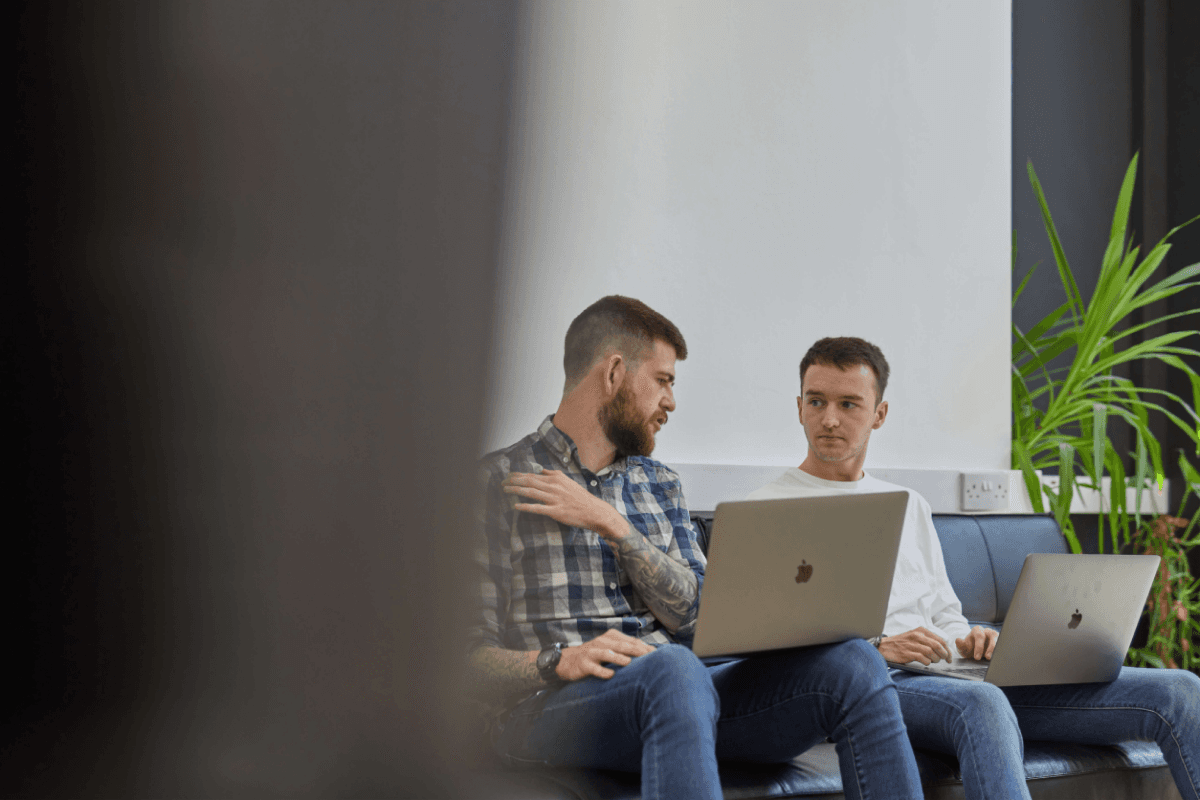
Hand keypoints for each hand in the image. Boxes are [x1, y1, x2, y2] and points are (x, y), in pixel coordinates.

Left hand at [503, 469, 627, 539]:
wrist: (593, 510)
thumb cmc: (580, 497)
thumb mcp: (568, 481)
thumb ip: (554, 474)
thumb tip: (542, 469)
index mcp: (556, 478)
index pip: (533, 474)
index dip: (519, 475)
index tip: (508, 475)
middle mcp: (554, 486)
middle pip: (529, 481)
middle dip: (514, 481)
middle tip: (502, 482)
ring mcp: (554, 498)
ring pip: (531, 492)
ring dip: (516, 490)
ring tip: (505, 490)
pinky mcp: (556, 511)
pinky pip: (537, 508)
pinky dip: (526, 506)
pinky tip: (516, 506)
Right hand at [556, 630, 654, 680]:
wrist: (567, 661)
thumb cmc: (595, 655)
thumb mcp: (610, 648)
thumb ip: (627, 649)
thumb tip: (650, 653)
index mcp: (611, 637)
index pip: (631, 641)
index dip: (644, 647)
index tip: (657, 655)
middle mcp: (602, 642)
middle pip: (621, 645)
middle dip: (636, 651)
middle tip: (649, 657)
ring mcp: (592, 653)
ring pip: (606, 653)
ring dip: (617, 657)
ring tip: (628, 662)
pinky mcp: (584, 664)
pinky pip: (594, 667)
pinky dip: (602, 671)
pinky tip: (610, 675)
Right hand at [877, 627, 951, 664]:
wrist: (883, 647)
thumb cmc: (901, 643)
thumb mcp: (914, 637)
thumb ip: (927, 640)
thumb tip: (942, 649)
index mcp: (920, 631)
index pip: (939, 639)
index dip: (947, 649)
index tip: (949, 656)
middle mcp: (917, 636)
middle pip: (937, 645)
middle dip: (944, 655)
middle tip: (946, 660)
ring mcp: (911, 644)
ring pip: (931, 652)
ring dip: (936, 659)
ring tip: (934, 662)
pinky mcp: (907, 653)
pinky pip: (923, 659)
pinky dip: (927, 662)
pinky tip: (926, 663)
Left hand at [955, 626, 998, 660]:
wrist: (975, 650)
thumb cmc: (970, 647)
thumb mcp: (964, 647)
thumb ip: (960, 644)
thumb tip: (957, 640)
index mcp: (977, 630)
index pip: (979, 635)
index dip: (978, 647)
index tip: (977, 657)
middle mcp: (987, 631)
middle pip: (992, 636)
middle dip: (990, 648)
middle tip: (987, 658)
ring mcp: (996, 636)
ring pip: (1000, 640)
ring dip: (997, 649)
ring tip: (994, 658)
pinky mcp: (1001, 642)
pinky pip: (1003, 645)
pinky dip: (1002, 651)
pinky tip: (999, 658)